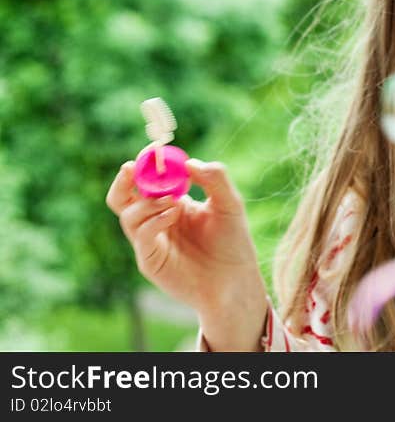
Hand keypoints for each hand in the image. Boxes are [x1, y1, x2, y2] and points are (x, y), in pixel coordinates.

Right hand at [106, 159, 268, 347]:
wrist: (235, 280)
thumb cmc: (233, 242)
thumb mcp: (230, 204)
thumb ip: (215, 179)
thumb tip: (190, 163)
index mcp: (172, 202)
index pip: (149, 179)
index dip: (148, 164)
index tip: (153, 149)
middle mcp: (156, 219)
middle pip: (124, 196)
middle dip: (125, 179)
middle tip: (133, 167)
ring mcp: (151, 240)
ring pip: (128, 214)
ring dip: (147, 201)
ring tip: (173, 199)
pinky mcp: (149, 259)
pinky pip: (140, 235)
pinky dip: (153, 220)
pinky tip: (174, 214)